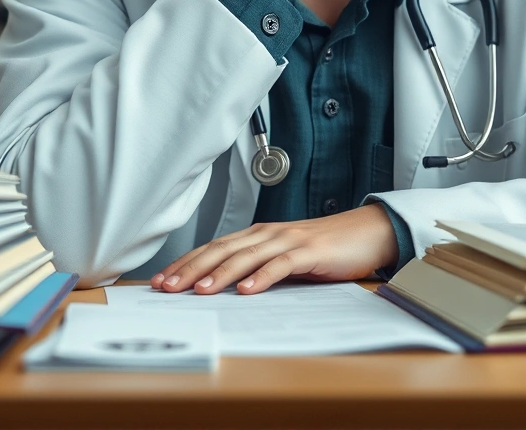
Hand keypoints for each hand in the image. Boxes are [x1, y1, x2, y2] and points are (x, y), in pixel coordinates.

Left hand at [148, 206, 397, 294]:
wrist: (365, 232)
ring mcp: (287, 241)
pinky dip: (263, 278)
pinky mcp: (309, 252)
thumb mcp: (282, 258)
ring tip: (199, 291)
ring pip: (246, 256)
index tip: (160, 282)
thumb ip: (256, 269)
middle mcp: (266, 234)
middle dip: (191, 269)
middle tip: (166, 288)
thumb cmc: (323, 249)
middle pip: (221, 250)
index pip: (212, 248)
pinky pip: (281, 265)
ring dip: (220, 274)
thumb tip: (221, 290)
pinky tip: (247, 292)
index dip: (185, 264)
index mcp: (256, 235)